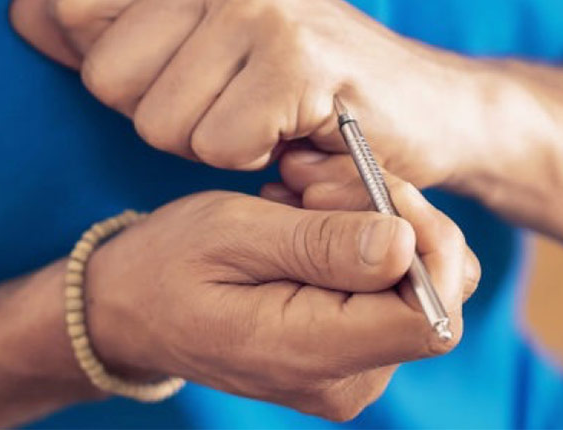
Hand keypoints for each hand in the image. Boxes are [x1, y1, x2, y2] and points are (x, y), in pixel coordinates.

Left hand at [10, 0, 487, 188]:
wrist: (426, 109)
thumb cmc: (310, 85)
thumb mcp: (204, 43)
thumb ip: (112, 28)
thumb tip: (25, 11)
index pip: (76, 19)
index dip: (134, 75)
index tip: (203, 75)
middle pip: (108, 80)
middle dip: (171, 117)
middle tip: (242, 105)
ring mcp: (264, 6)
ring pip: (159, 121)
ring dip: (213, 144)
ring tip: (271, 120)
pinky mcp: (298, 62)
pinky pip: (216, 146)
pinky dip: (254, 161)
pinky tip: (296, 137)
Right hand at [86, 188, 477, 420]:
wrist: (129, 311)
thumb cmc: (166, 266)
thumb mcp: (232, 235)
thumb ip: (320, 244)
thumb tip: (405, 243)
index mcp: (312, 356)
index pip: (430, 317)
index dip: (430, 243)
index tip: (377, 188)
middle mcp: (346, 379)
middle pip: (433, 293)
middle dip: (398, 219)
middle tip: (320, 182)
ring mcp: (351, 370)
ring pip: (417, 281)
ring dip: (378, 222)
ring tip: (305, 197)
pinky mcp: (349, 351)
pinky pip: (389, 286)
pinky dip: (364, 240)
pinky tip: (311, 220)